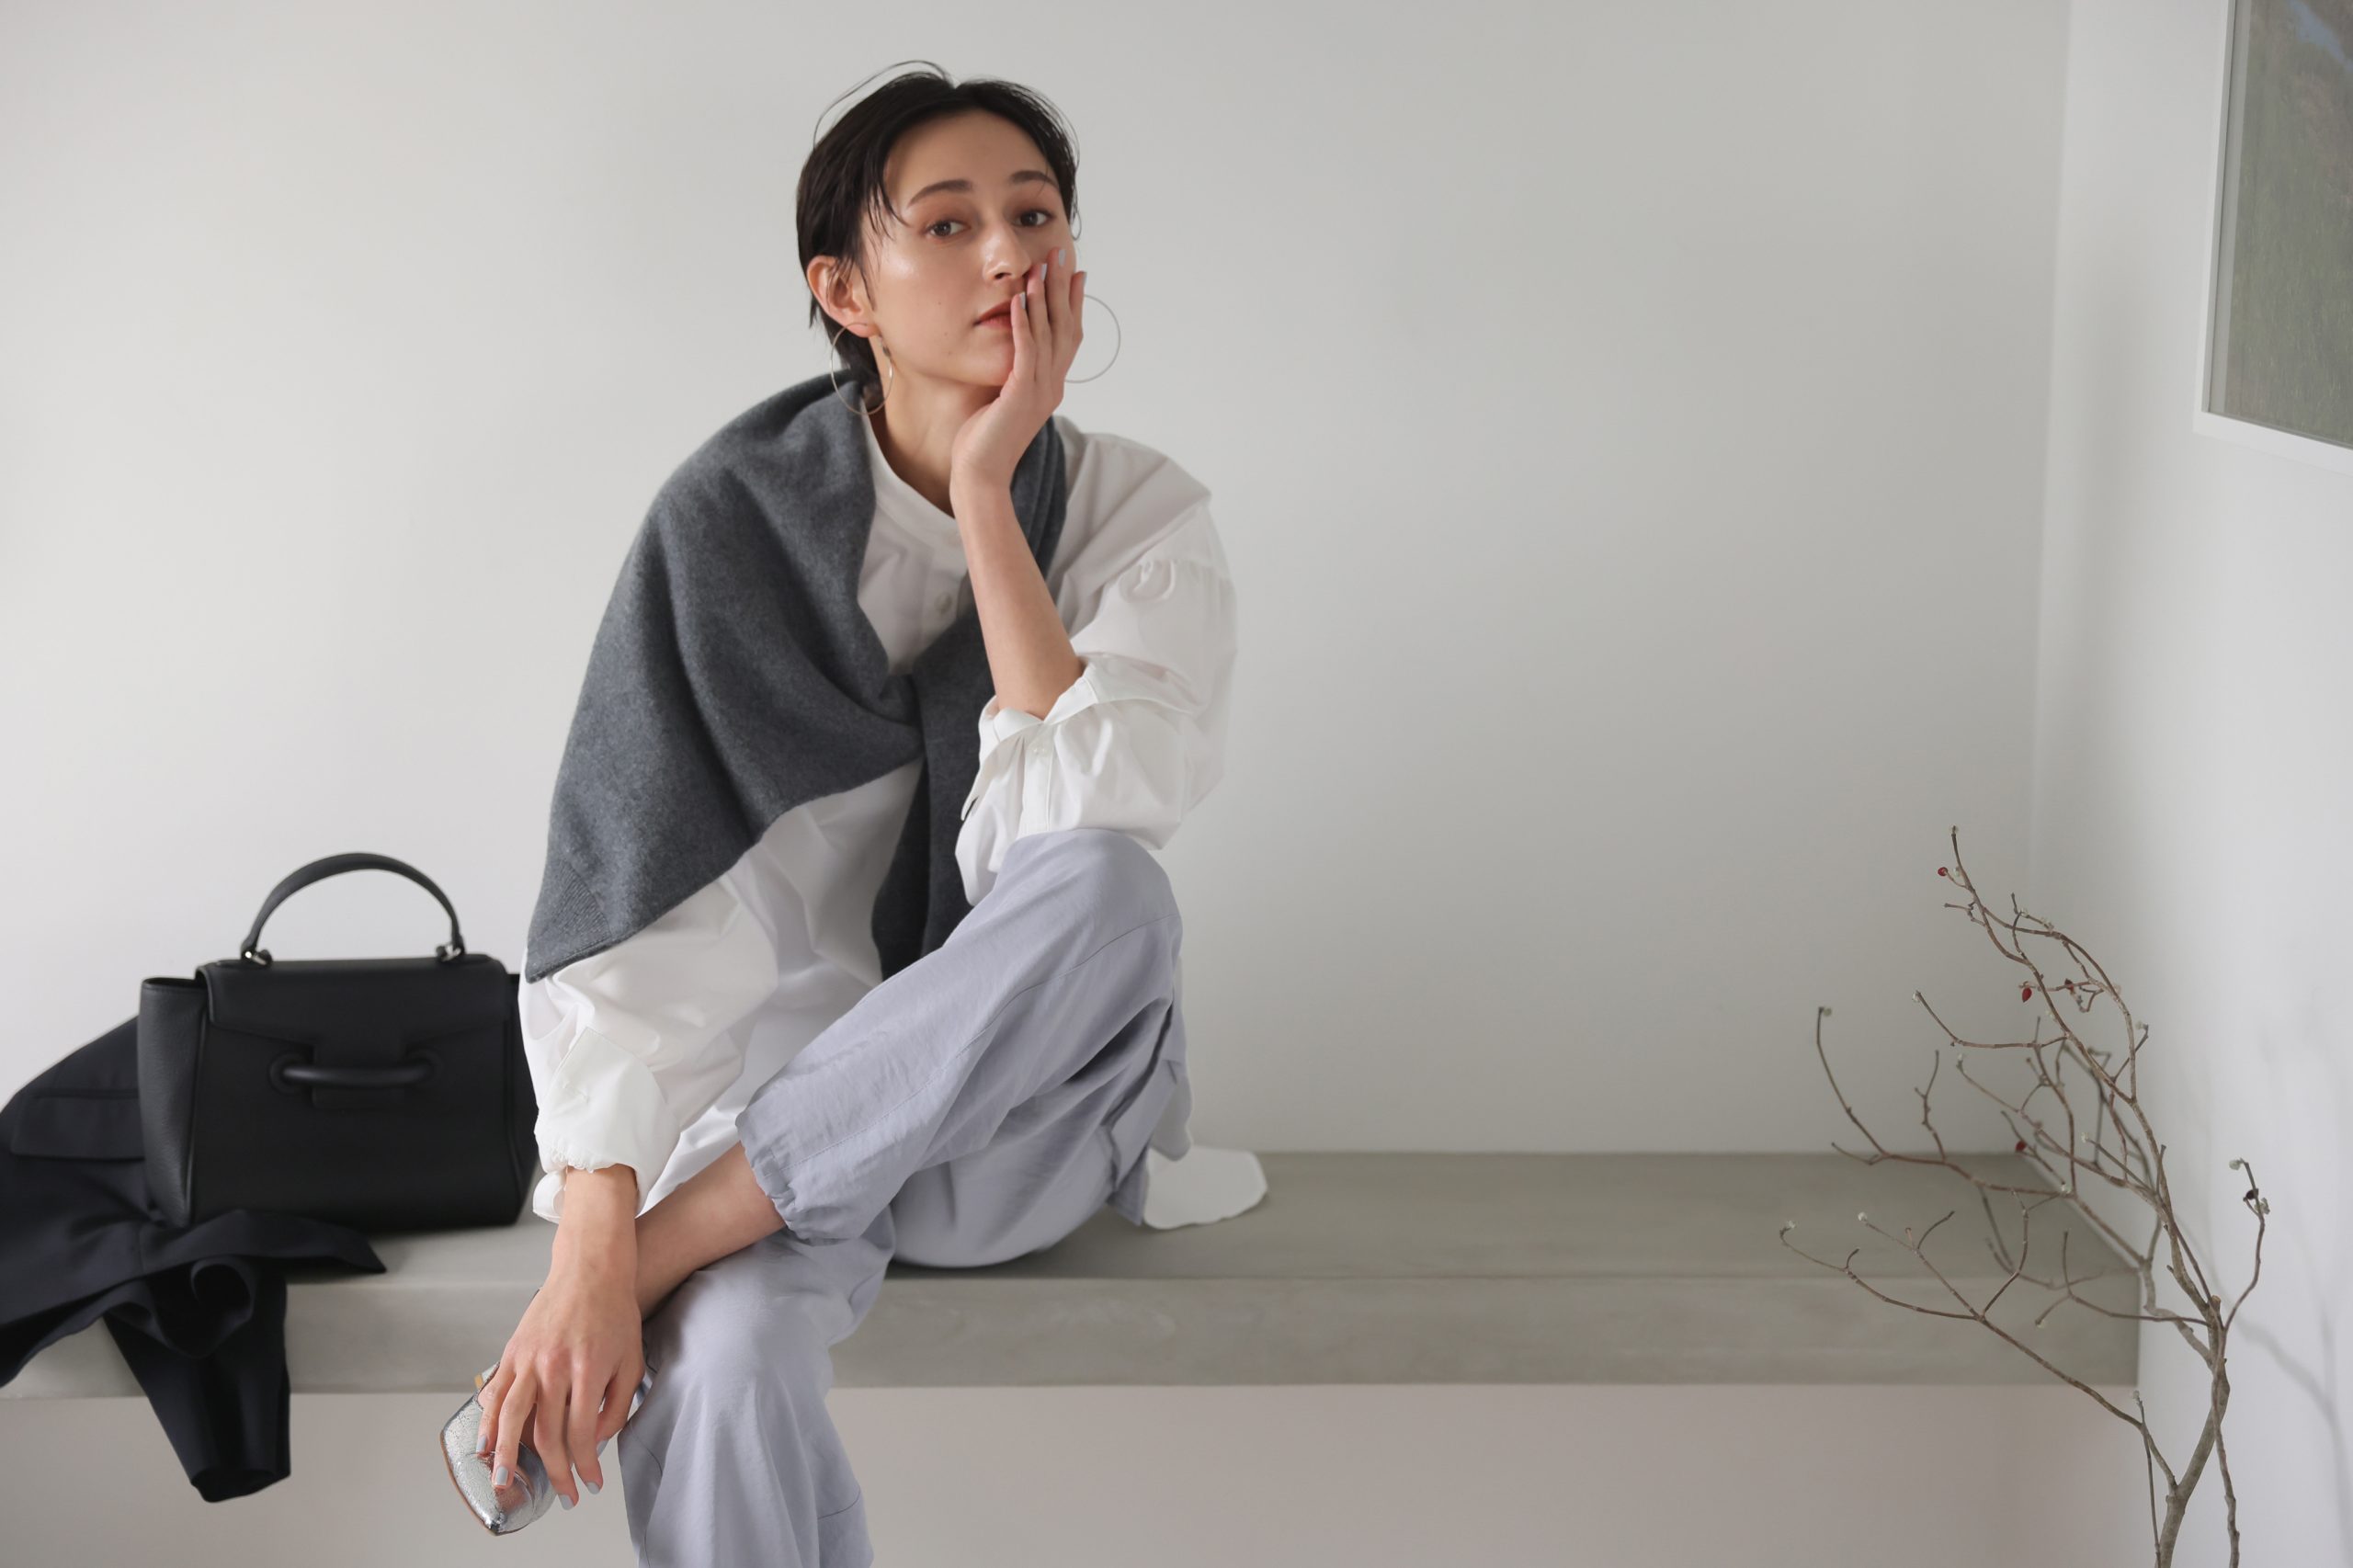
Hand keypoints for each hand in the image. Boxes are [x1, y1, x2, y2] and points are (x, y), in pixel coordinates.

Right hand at [475, 1261, 643, 1511]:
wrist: (592, 1269)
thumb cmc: (615, 1313)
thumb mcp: (631, 1359)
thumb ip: (618, 1404)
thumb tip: (598, 1440)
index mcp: (588, 1370)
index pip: (583, 1433)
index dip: (586, 1465)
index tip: (591, 1483)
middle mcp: (555, 1367)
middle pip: (547, 1434)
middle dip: (555, 1471)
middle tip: (563, 1494)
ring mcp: (529, 1358)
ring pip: (510, 1417)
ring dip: (505, 1455)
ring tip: (503, 1482)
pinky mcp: (513, 1350)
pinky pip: (496, 1393)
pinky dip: (486, 1421)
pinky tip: (484, 1443)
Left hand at [950, 245, 1085, 492]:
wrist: (980, 475)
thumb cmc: (984, 440)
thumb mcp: (1001, 398)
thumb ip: (1011, 373)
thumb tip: (1008, 349)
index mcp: (1050, 386)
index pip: (1068, 337)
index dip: (1073, 303)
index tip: (1074, 273)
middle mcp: (1052, 386)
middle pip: (1065, 328)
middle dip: (1063, 289)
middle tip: (1062, 254)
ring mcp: (1040, 392)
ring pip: (1048, 336)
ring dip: (1045, 298)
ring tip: (1040, 267)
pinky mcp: (1021, 396)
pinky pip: (1026, 353)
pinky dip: (1024, 324)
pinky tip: (1019, 299)